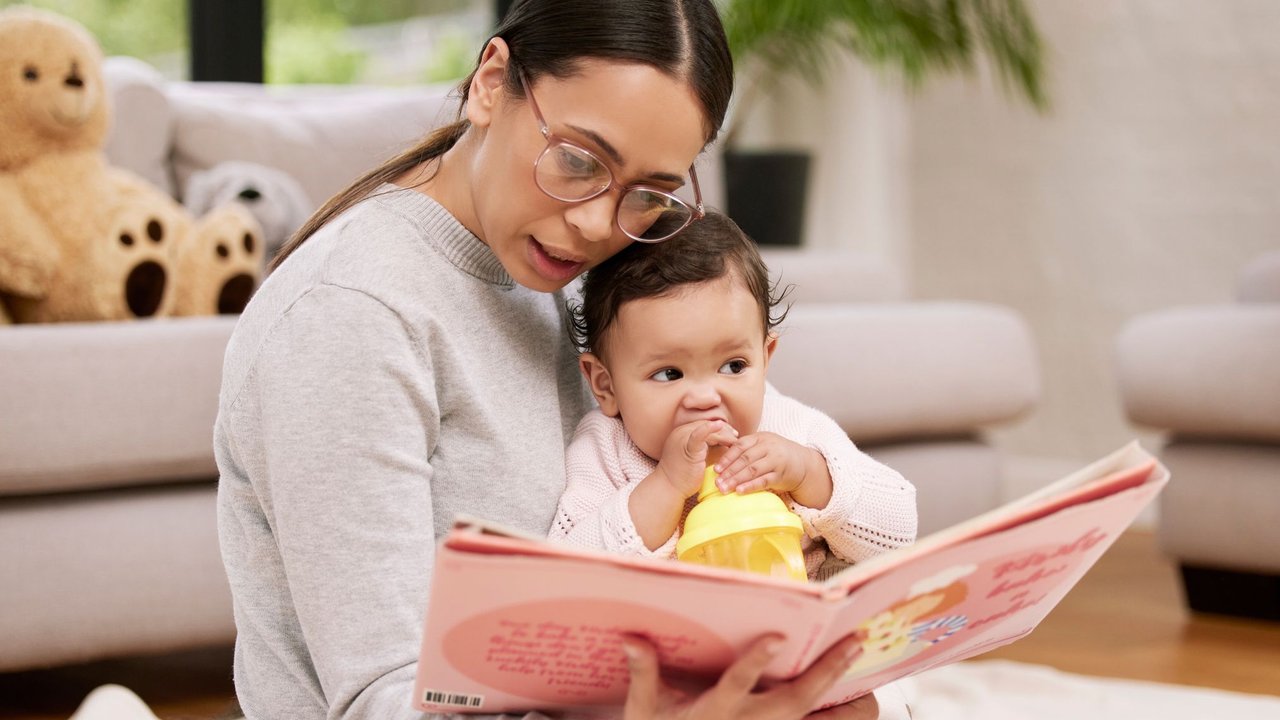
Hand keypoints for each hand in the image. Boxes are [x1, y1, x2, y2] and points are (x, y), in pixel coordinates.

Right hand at [621, 633, 874, 719]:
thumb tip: (632, 638)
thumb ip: (644, 674)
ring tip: (868, 680)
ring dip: (845, 706)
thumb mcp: (643, 711)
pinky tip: (856, 706)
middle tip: (852, 643)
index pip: (736, 684)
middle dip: (825, 673)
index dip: (757, 661)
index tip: (777, 636)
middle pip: (793, 702)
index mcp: (713, 712)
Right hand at [654, 419, 739, 498]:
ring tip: (734, 439)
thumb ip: (705, 448)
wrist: (669, 488)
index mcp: (682, 434)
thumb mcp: (695, 457)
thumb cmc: (682, 476)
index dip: (718, 428)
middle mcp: (681, 432)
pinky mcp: (687, 447)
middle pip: (706, 425)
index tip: (731, 433)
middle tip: (736, 435)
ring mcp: (682, 438)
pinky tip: (719, 425)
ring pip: (707, 429)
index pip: (704, 425)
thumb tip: (724, 445)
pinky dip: (709, 428)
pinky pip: (698, 434)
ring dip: (723, 433)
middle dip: (723, 429)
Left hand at [714, 433, 832, 508]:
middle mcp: (768, 447)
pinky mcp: (781, 475)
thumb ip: (746, 449)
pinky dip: (751, 486)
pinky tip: (740, 491)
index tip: (716, 470)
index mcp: (760, 438)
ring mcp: (775, 460)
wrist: (803, 463)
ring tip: (724, 489)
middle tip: (717, 483)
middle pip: (745, 459)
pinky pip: (764, 481)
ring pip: (752, 470)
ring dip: (736, 480)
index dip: (727, 458)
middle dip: (729, 471)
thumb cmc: (777, 455)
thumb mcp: (763, 445)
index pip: (740, 446)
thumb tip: (722, 460)